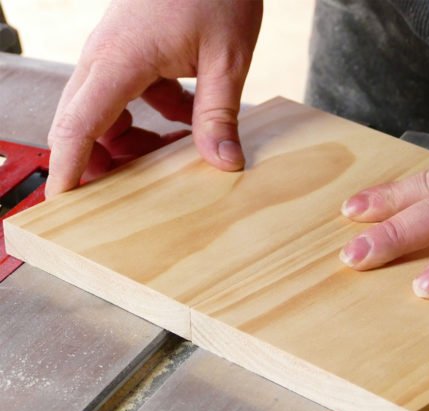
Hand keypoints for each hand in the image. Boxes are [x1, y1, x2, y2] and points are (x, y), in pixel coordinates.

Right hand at [45, 0, 262, 195]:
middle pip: (82, 123)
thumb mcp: (227, 58)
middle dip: (99, 162)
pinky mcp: (133, 50)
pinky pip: (128, 95)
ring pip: (104, 112)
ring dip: (130, 141)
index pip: (78, 126)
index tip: (63, 204)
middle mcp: (106, 57)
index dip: (69, 169)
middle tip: (123, 198)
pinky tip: (187, 123)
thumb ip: (219, 114)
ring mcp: (116, 53)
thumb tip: (223, 163)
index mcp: (120, 60)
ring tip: (169, 160)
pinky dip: (150, 116)